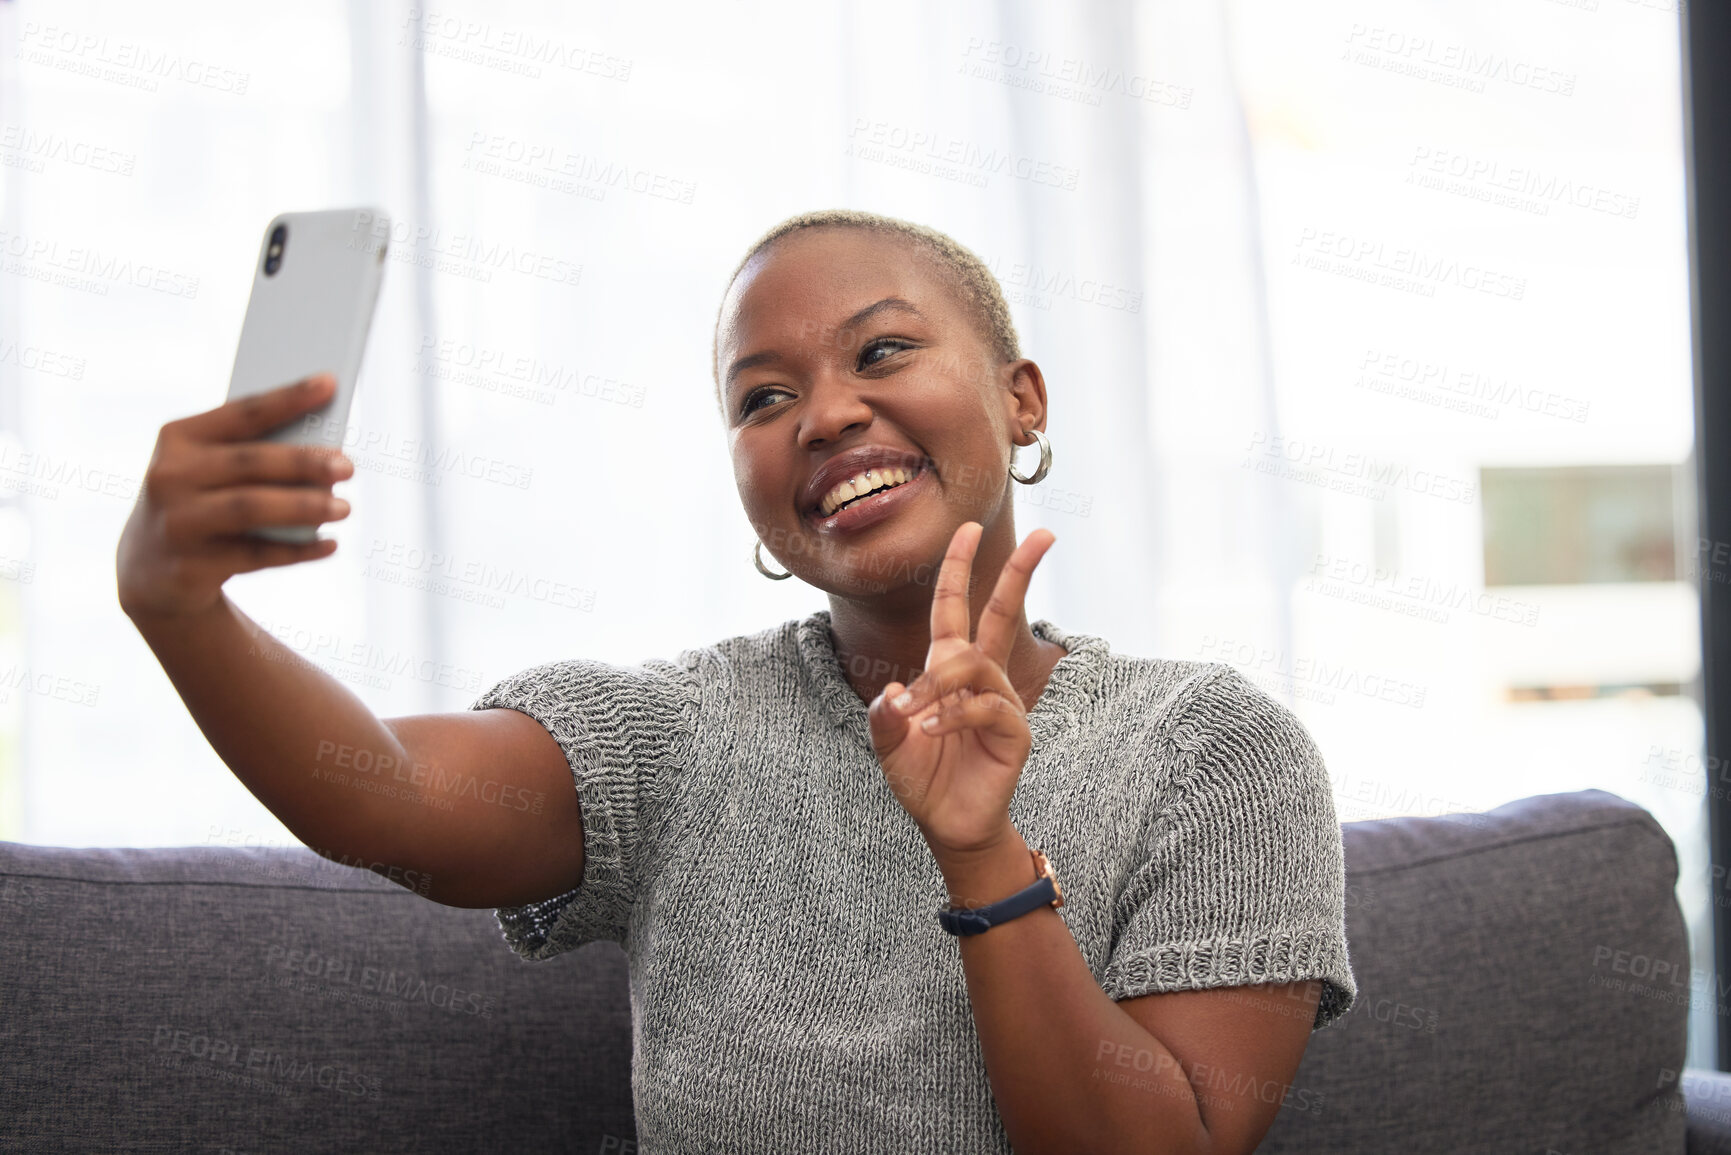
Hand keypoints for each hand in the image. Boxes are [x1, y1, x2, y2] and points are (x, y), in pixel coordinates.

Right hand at [116, 373, 352, 620]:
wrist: (150, 570)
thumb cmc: (200, 503)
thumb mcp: (209, 471)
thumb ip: (253, 456)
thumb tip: (325, 451)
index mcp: (178, 438)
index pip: (241, 413)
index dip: (287, 397)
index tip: (329, 384)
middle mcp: (169, 476)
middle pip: (249, 462)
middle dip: (303, 462)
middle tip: (348, 466)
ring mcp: (177, 522)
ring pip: (250, 508)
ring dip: (303, 506)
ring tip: (345, 508)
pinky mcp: (189, 566)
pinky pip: (255, 555)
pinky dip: (298, 550)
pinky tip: (330, 545)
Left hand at [865, 521, 1056, 858]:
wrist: (947, 825)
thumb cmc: (922, 779)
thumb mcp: (888, 744)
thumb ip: (884, 717)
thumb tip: (896, 691)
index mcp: (950, 669)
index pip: (956, 607)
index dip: (960, 568)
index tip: (968, 528)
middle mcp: (981, 678)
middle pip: (1005, 613)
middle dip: (1021, 572)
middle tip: (1045, 533)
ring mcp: (1001, 703)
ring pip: (975, 665)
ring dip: (938, 685)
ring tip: (914, 719)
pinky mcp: (1014, 733)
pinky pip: (985, 708)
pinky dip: (951, 717)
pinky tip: (927, 733)